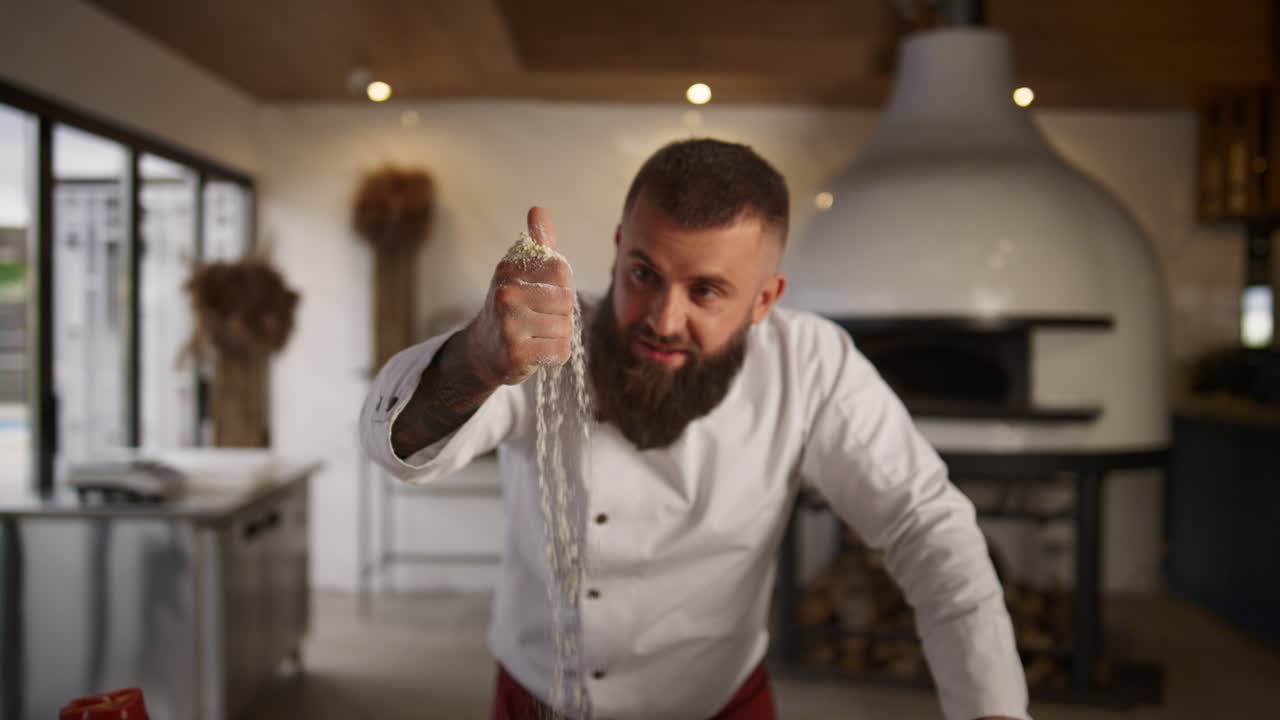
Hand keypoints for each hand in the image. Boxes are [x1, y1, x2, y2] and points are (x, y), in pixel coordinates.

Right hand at [463, 207, 575, 386]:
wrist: (483, 351)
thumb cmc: (511, 307)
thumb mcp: (519, 272)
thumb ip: (537, 243)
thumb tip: (538, 210)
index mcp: (507, 270)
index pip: (561, 271)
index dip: (561, 286)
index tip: (543, 294)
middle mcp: (504, 295)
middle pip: (566, 301)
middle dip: (561, 313)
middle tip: (539, 318)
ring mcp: (508, 327)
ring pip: (565, 328)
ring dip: (558, 335)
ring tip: (537, 335)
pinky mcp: (516, 355)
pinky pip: (559, 351)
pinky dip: (555, 354)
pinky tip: (537, 351)